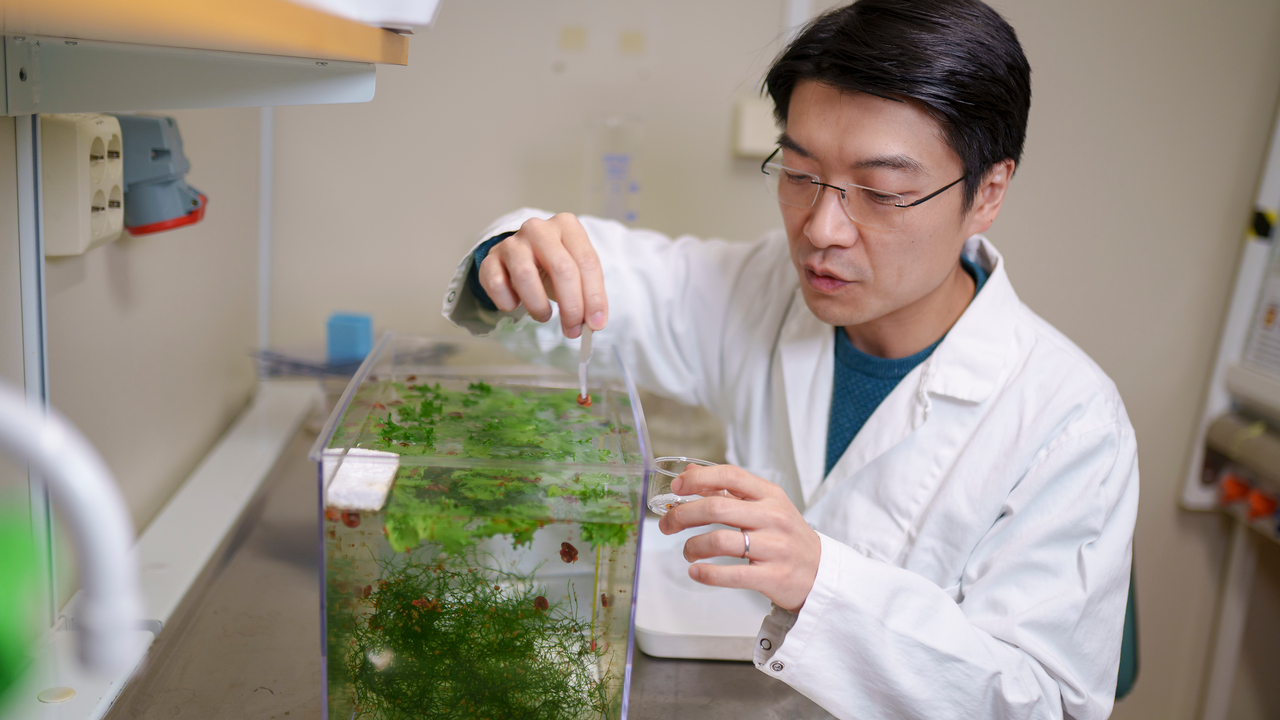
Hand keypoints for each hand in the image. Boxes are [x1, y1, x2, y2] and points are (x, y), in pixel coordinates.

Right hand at [477, 213, 607, 338]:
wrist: (519, 256)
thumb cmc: (552, 266)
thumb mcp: (576, 273)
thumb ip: (587, 296)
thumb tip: (594, 324)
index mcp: (567, 226)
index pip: (587, 261)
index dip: (594, 296)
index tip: (596, 324)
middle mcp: (539, 229)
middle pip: (561, 268)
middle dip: (571, 306)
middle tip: (573, 330)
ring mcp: (512, 242)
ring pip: (525, 275)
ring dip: (538, 305)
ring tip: (544, 316)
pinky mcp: (490, 258)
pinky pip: (496, 283)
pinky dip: (507, 302)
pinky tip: (515, 305)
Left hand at [658, 464, 820, 612]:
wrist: (821, 573)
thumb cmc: (786, 537)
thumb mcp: (765, 506)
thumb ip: (729, 490)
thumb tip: (691, 472)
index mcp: (770, 495)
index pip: (730, 475)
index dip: (698, 479)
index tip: (677, 488)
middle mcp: (773, 517)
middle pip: (717, 507)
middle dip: (682, 515)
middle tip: (667, 524)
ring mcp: (774, 547)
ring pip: (720, 540)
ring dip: (693, 547)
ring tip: (688, 553)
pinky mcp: (773, 576)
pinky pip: (732, 574)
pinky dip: (707, 574)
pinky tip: (696, 572)